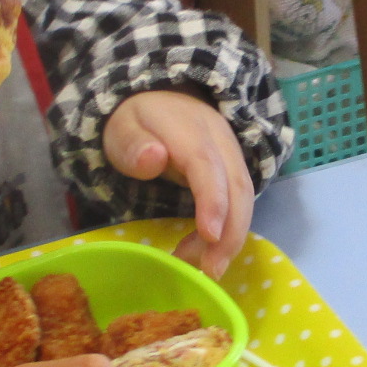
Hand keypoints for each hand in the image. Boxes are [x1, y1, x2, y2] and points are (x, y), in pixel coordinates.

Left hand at [104, 89, 252, 279]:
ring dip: (232, 236)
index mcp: (189, 127)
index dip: (213, 200)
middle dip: (231, 231)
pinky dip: (228, 228)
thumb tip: (153, 158)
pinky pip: (239, 199)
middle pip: (238, 185)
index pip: (207, 165)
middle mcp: (219, 138)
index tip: (209, 235)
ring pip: (245, 196)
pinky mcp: (233, 166)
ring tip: (208, 268)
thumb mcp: (121, 129)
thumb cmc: (135, 120)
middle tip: (211, 271)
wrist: (159, 96)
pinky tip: (206, 249)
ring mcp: (231, 152)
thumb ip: (133, 145)